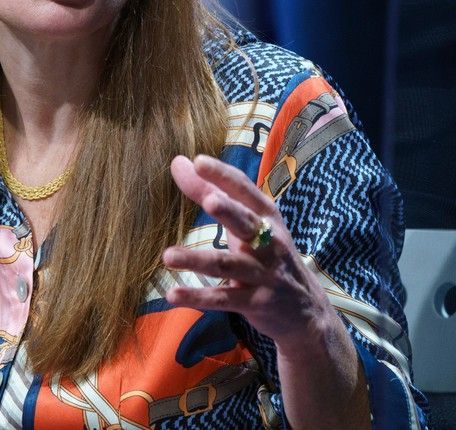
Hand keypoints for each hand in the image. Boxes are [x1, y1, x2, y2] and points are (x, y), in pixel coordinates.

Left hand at [162, 154, 339, 348]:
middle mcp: (269, 242)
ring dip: (197, 260)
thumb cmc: (267, 255)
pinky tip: (173, 294)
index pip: (244, 190)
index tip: (198, 161)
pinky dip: (198, 297)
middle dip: (229, 211)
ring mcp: (263, 274)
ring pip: (228, 264)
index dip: (223, 176)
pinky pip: (223, 298)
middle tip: (208, 200)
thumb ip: (211, 191)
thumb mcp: (247, 223)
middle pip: (247, 223)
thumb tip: (179, 161)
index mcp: (266, 217)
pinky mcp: (255, 303)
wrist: (305, 312)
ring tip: (167, 256)